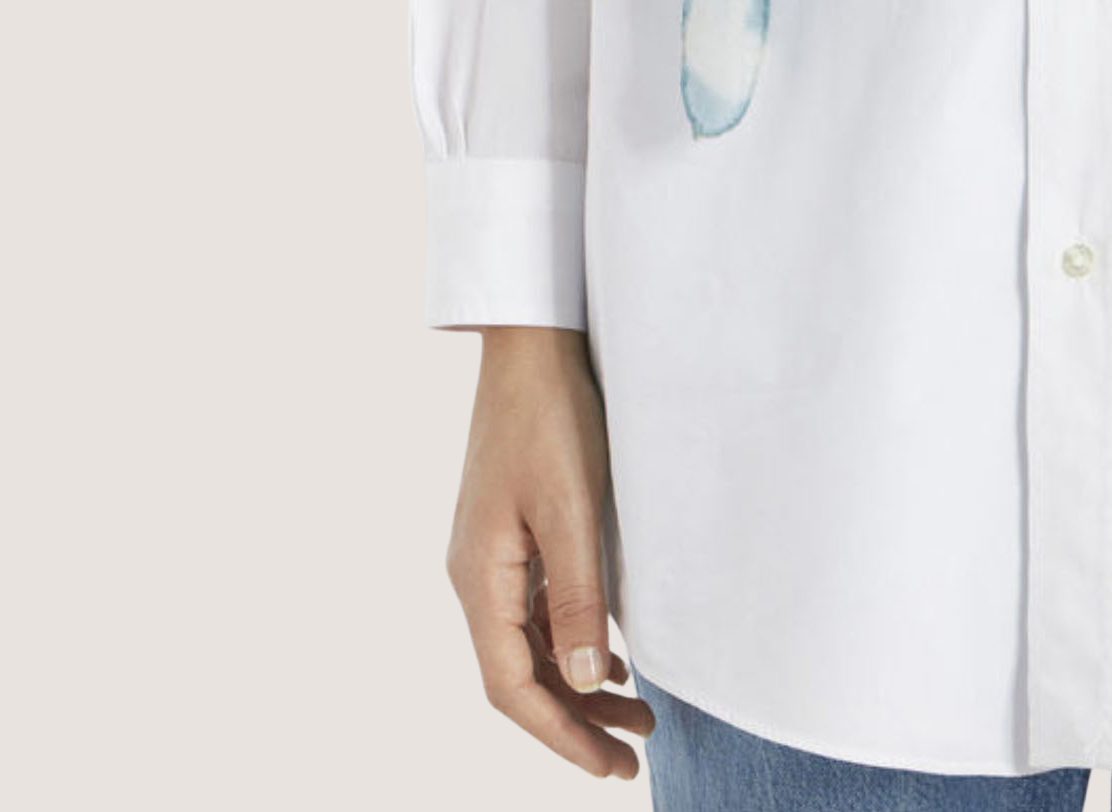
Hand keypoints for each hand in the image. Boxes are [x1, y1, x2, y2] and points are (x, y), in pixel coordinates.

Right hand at [444, 326, 654, 778]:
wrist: (532, 345)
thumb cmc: (551, 417)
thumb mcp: (572, 508)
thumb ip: (577, 593)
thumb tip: (583, 678)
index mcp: (480, 578)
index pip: (513, 686)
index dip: (561, 734)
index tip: (611, 766)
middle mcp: (477, 574)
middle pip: (521, 672)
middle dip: (575, 719)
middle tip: (634, 752)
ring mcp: (492, 553)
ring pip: (530, 644)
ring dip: (577, 681)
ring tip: (635, 711)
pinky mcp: (512, 531)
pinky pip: (535, 609)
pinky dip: (570, 639)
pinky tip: (609, 650)